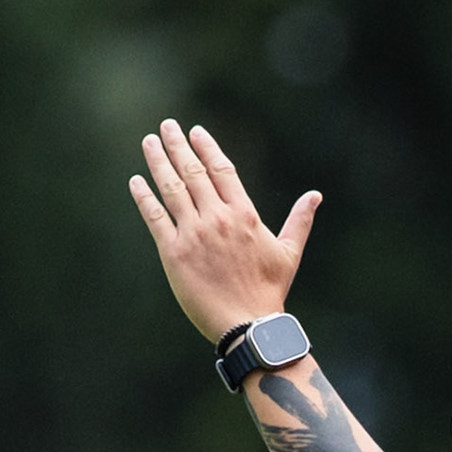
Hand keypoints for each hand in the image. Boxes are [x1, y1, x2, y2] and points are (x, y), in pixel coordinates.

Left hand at [130, 119, 322, 343]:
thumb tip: (315, 195)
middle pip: (193, 172)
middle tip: (166, 126)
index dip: (206, 147)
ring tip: (149, 142)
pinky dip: (144, 197)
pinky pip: (155, 217)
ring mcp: (194, 234)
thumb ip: (300, 220)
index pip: (221, 169)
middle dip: (178, 146)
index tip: (195, 132)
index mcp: (245, 214)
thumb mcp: (289, 252)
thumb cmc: (269, 291)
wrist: (248, 325)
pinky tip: (136, 181)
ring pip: (172, 188)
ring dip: (158, 162)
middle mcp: (217, 218)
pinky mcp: (174, 253)